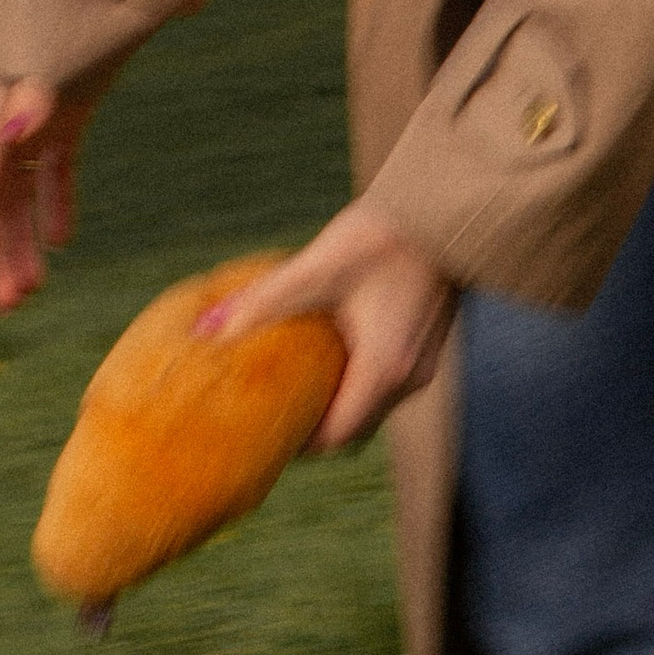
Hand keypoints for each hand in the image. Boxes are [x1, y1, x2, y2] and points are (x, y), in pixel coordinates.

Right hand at [0, 77, 99, 310]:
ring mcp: (36, 120)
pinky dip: (56, 204)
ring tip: (31, 290)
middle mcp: (8, 124)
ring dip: (24, 241)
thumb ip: (35, 96)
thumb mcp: (57, 59)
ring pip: (21, 194)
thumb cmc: (76, 20)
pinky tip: (60, 242)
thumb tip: (12, 132)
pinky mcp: (66, 115)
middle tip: (7, 306)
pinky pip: (55, 169)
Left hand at [193, 197, 453, 447]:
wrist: (447, 211)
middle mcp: (409, 378)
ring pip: (369, 406)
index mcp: (384, 371)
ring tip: (291, 383)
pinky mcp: (425, 345)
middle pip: (353, 428)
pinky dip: (352, 381)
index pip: (335, 436)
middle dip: (311, 426)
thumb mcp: (315, 269)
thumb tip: (206, 330)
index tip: (259, 432)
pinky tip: (325, 354)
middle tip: (268, 411)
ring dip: (333, 402)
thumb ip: (261, 301)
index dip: (295, 443)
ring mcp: (422, 364)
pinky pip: (383, 383)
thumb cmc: (385, 236)